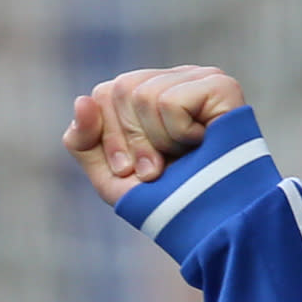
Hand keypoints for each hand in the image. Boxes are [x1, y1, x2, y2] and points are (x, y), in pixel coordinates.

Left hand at [64, 66, 247, 206]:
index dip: (110, 138)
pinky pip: (169, 102)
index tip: (130, 171)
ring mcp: (200, 77)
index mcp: (150, 92)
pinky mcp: (220, 85)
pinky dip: (179, 135)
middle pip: (120, 89)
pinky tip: (202, 143)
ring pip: (143, 95)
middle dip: (131, 142)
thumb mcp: (111, 177)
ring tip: (183, 157)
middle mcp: (175, 78)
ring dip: (158, 142)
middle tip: (157, 170)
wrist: (210, 223)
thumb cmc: (166, 202)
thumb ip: (84, 141)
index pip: (105, 93)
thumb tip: (81, 100)